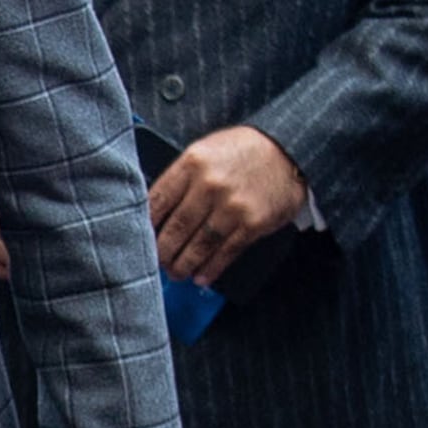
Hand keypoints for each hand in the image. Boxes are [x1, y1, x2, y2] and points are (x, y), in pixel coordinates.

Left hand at [149, 124, 306, 284]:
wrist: (288, 150)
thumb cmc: (241, 150)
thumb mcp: (205, 151)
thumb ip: (181, 177)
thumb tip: (155, 210)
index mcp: (192, 163)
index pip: (157, 200)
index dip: (145, 225)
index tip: (139, 238)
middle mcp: (209, 185)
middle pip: (176, 227)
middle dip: (163, 251)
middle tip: (157, 262)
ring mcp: (232, 206)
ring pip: (199, 244)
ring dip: (184, 264)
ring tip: (176, 273)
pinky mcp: (253, 223)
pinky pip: (226, 251)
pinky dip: (211, 268)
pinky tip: (201, 276)